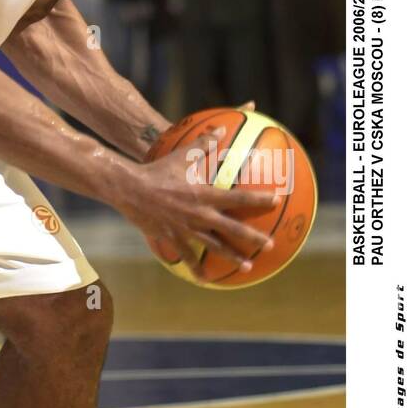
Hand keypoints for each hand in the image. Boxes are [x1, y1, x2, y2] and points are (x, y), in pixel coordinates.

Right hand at [112, 128, 278, 277]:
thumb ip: (204, 144)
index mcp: (204, 195)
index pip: (237, 198)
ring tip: (248, 266)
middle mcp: (199, 214)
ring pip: (214, 247)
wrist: (130, 189)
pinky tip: (204, 279)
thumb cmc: (157, 170)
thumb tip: (222, 128)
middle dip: (254, 237)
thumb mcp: (181, 155)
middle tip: (271, 244)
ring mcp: (186, 229)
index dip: (258, 199)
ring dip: (233, 257)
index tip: (276, 200)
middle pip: (232, 229)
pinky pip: (187, 256)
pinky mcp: (172, 238)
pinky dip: (196, 268)